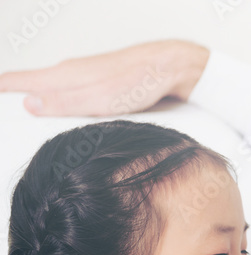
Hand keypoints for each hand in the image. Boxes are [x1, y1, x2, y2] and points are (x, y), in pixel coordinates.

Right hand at [0, 40, 208, 115]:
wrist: (168, 68)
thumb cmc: (136, 81)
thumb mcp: (98, 99)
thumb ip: (64, 102)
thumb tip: (28, 105)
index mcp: (62, 76)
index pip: (17, 81)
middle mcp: (69, 73)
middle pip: (31, 87)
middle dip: (15, 102)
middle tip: (8, 124)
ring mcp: (84, 76)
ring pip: (53, 91)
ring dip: (39, 105)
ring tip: (27, 123)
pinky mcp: (98, 83)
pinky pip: (72, 94)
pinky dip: (61, 104)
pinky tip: (65, 117)